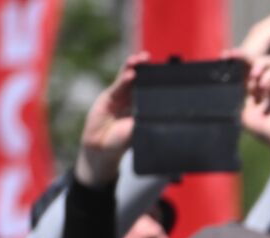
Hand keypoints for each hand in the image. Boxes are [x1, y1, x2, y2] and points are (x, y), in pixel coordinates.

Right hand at [75, 53, 149, 186]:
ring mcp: (120, 96)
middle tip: (150, 58)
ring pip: (128, 78)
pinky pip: (118, 86)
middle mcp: (133, 98)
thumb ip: (145, 120)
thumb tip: (161, 113)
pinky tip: (130, 74)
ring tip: (140, 59)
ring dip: (133, 67)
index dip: (157, 78)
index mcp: (143, 105)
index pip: (151, 88)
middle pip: (140, 78)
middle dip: (145, 67)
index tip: (166, 70)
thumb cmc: (123, 141)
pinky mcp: (109, 97)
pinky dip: (124, 79)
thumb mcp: (139, 130)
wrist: (102, 148)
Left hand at [239, 53, 269, 154]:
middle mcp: (267, 84)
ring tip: (253, 77)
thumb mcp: (247, 116)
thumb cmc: (267, 131)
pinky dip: (269, 76)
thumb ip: (245, 99)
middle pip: (258, 59)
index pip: (247, 69)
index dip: (237, 60)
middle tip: (235, 57)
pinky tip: (264, 88)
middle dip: (245, 56)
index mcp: (256, 89)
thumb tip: (245, 85)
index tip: (224, 56)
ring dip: (259, 64)